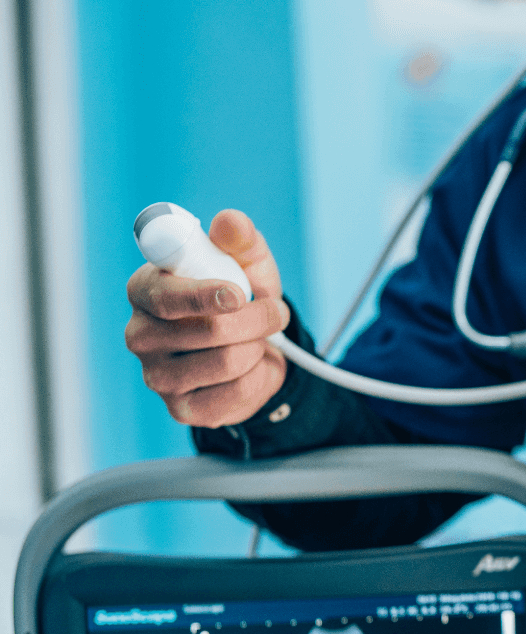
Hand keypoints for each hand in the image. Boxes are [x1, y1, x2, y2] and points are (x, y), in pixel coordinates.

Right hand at [126, 210, 289, 427]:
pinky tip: (252, 367)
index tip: (239, 294)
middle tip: (276, 312)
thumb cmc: (239, 295)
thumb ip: (239, 238)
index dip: (203, 295)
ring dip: (259, 346)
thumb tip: (231, 222)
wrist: (254, 346)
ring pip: (228, 361)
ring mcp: (157, 376)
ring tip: (259, 338)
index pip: (164, 294)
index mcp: (145, 289)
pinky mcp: (181, 409)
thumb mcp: (245, 261)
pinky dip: (259, 376)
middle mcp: (140, 334)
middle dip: (259, 319)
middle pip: (211, 330)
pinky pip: (236, 393)